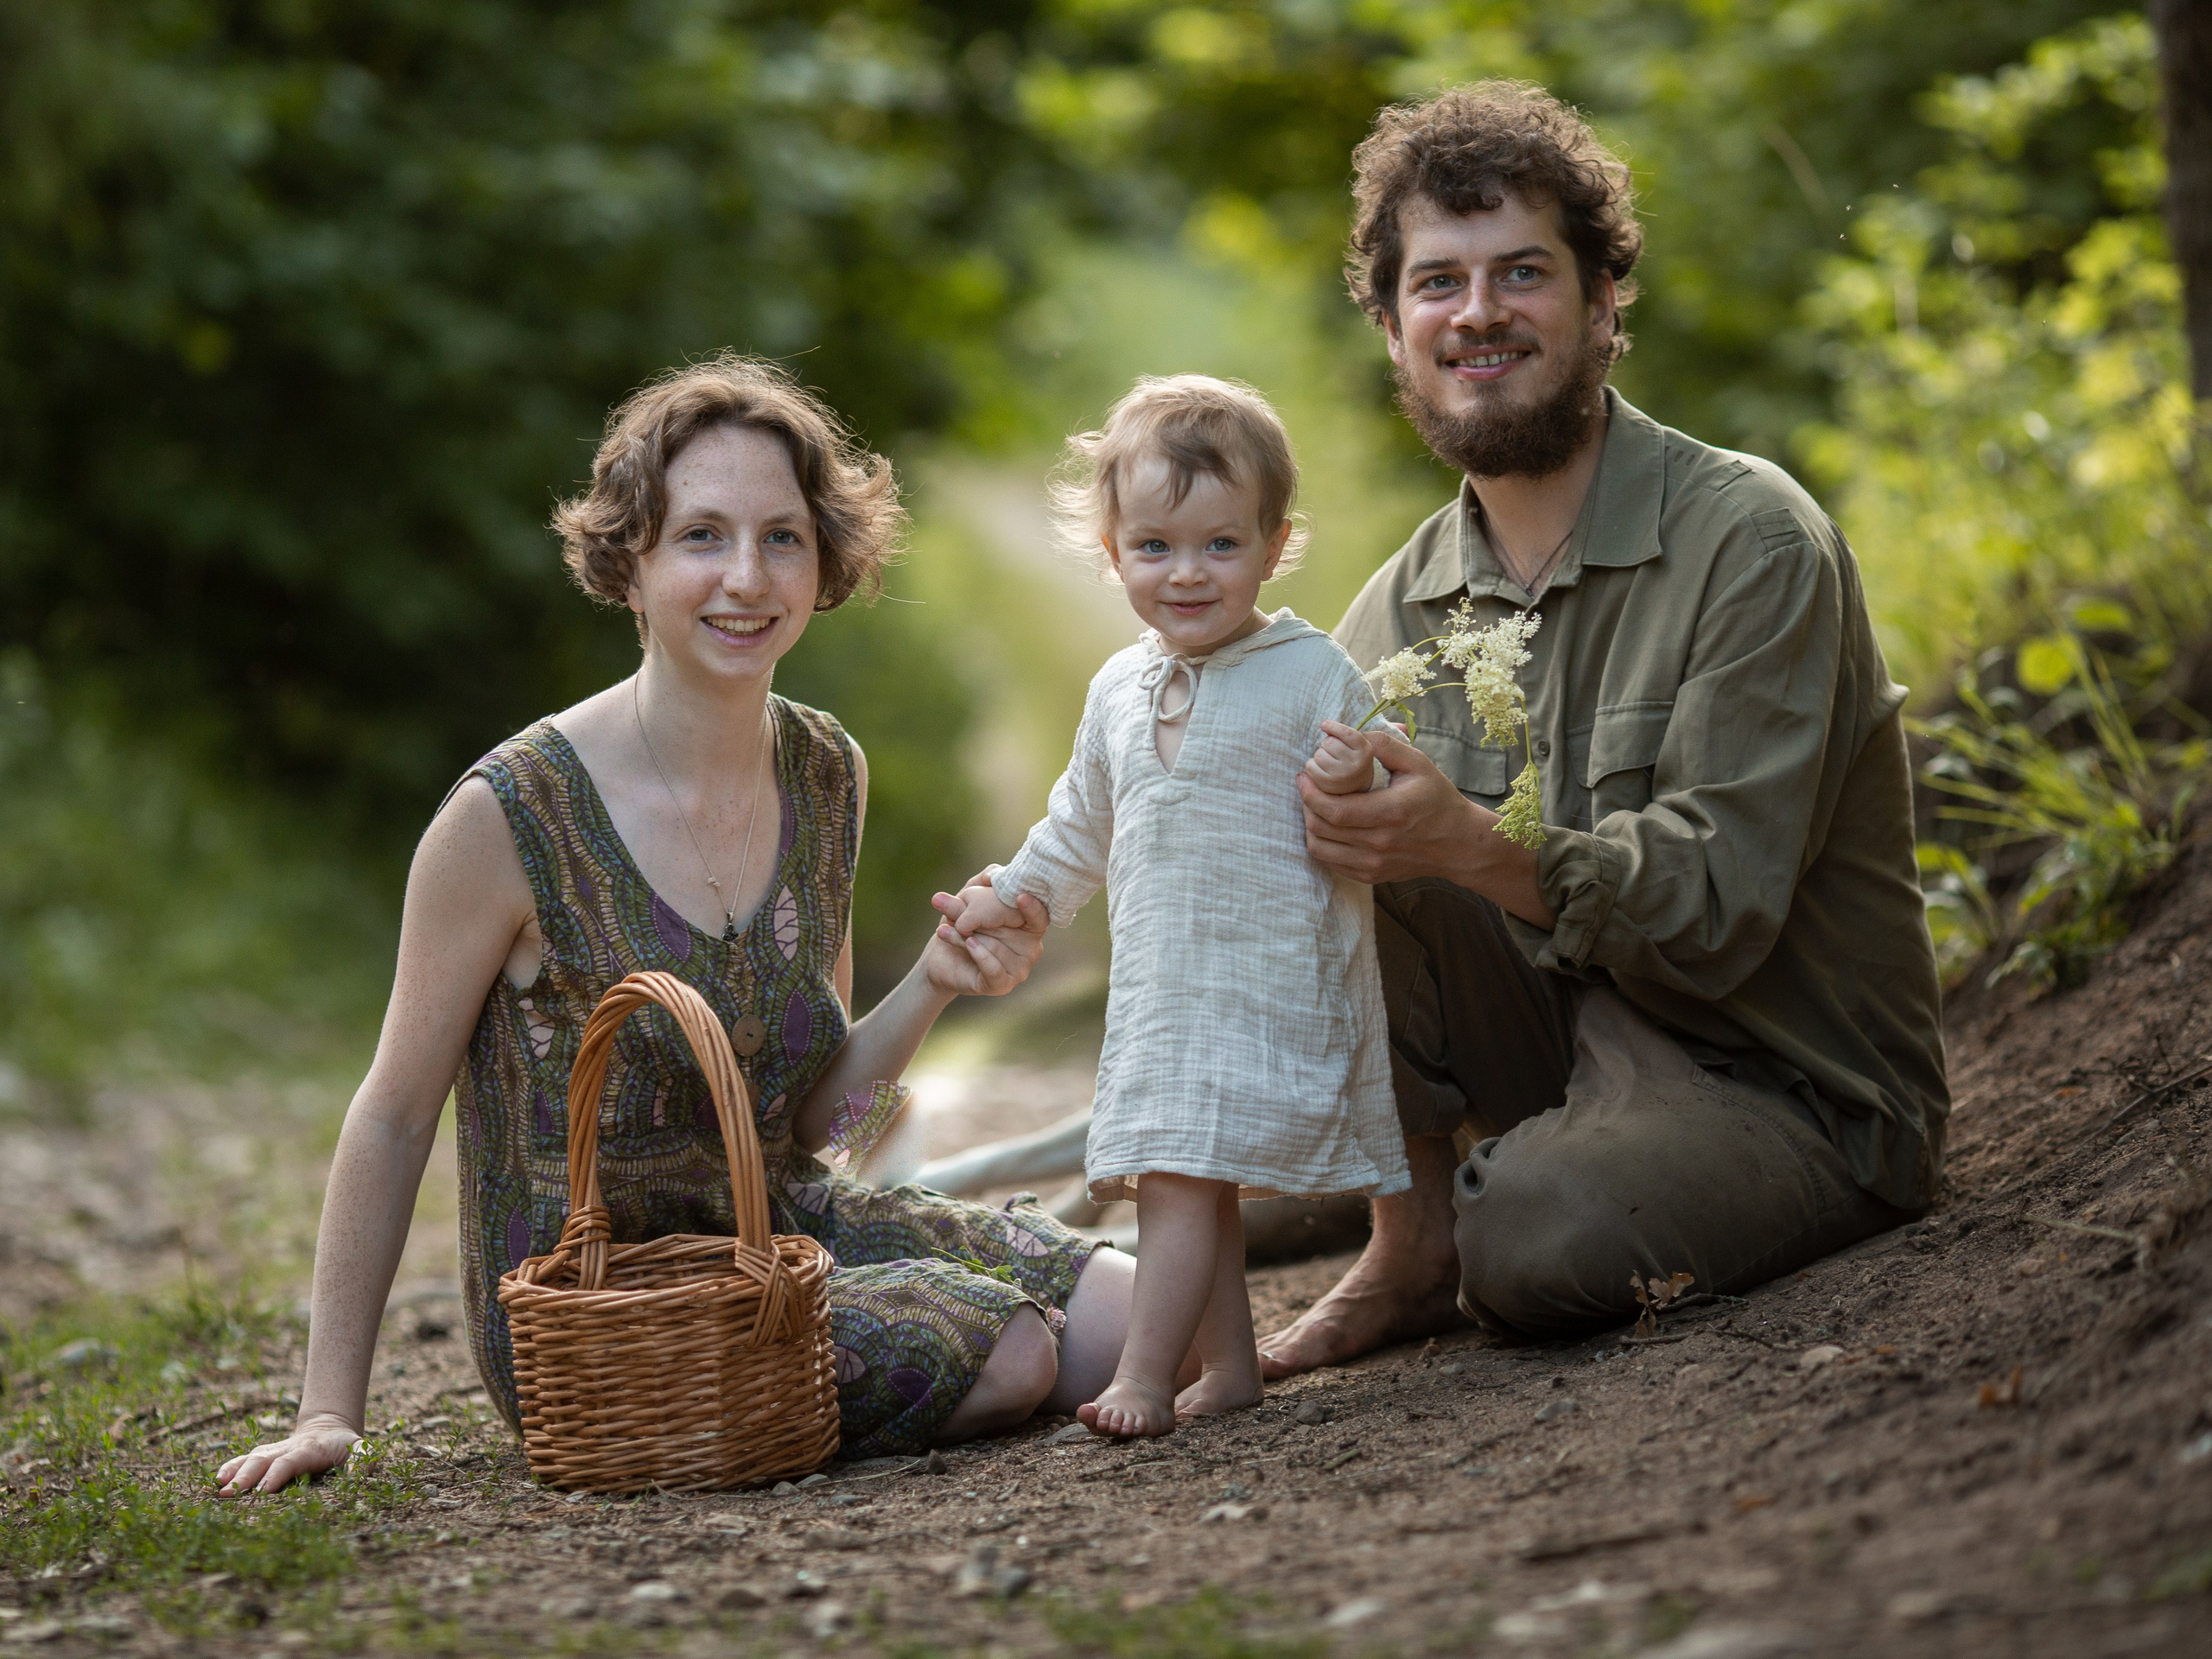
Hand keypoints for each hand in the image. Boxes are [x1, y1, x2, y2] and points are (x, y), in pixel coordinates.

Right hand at [216, 1412, 360, 1495]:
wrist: (329, 1427)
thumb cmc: (345, 1445)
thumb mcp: (361, 1449)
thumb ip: (362, 1460)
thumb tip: (360, 1475)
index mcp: (308, 1450)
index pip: (289, 1462)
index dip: (276, 1474)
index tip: (263, 1491)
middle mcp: (286, 1449)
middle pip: (263, 1460)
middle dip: (246, 1477)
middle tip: (230, 1494)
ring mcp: (273, 1451)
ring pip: (250, 1459)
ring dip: (234, 1472)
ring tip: (219, 1488)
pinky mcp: (264, 1455)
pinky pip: (244, 1460)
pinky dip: (230, 1468)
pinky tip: (217, 1481)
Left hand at [924, 870, 1047, 997]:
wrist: (941, 958)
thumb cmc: (962, 924)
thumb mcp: (969, 897)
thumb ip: (982, 881)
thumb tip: (992, 874)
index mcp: (1030, 926)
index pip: (1040, 916)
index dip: (1032, 907)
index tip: (1020, 897)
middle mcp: (1031, 948)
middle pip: (1009, 928)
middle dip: (979, 918)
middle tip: (952, 911)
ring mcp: (1019, 969)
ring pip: (995, 946)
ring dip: (965, 935)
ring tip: (946, 930)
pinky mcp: (1002, 985)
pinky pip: (993, 967)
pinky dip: (977, 953)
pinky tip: (967, 944)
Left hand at [1299, 725, 1554, 926]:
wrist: (1459, 844)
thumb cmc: (1438, 798)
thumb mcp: (1417, 763)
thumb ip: (1382, 744)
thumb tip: (1341, 732)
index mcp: (1391, 813)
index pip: (1334, 809)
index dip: (1310, 793)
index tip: (1304, 774)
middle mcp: (1380, 844)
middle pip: (1321, 828)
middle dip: (1306, 803)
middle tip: (1307, 784)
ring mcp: (1374, 864)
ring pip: (1320, 847)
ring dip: (1310, 823)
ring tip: (1315, 803)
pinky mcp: (1370, 875)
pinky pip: (1331, 862)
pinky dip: (1321, 842)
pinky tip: (1328, 824)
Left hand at [1306, 721, 1376, 794]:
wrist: (1358, 783)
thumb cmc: (1351, 757)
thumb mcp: (1354, 743)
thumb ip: (1342, 733)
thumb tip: (1324, 725)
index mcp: (1364, 750)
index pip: (1346, 733)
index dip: (1332, 726)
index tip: (1323, 725)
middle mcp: (1356, 764)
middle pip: (1328, 742)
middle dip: (1326, 744)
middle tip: (1333, 752)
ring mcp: (1343, 776)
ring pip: (1318, 755)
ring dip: (1319, 755)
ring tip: (1328, 760)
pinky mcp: (1329, 785)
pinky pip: (1310, 767)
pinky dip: (1312, 765)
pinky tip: (1321, 768)